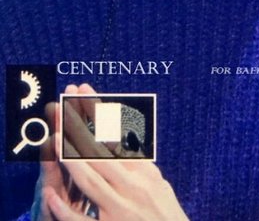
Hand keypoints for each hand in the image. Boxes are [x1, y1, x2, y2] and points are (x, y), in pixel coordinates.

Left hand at [34, 83, 188, 219]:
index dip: (97, 113)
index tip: (82, 92)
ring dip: (70, 158)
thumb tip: (126, 141)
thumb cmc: (166, 217)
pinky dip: (66, 210)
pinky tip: (51, 197)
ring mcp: (120, 210)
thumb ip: (139, 164)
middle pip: (98, 150)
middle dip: (77, 127)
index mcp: (142, 172)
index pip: (115, 135)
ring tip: (53, 138)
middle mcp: (131, 187)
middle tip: (60, 105)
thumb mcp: (158, 185)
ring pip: (90, 180)